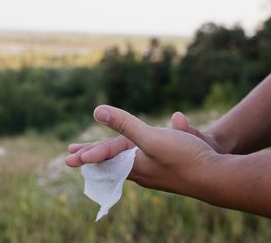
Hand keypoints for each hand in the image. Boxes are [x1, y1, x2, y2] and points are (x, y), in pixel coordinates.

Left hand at [66, 110, 224, 168]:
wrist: (215, 176)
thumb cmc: (184, 156)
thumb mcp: (151, 138)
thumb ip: (124, 125)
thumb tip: (97, 112)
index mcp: (134, 165)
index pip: (105, 158)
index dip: (89, 153)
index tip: (71, 155)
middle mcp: (141, 172)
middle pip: (112, 164)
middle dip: (96, 158)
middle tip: (81, 158)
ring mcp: (154, 173)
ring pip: (126, 165)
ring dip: (112, 159)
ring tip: (105, 158)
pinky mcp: (166, 170)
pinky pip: (140, 166)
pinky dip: (130, 160)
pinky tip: (134, 160)